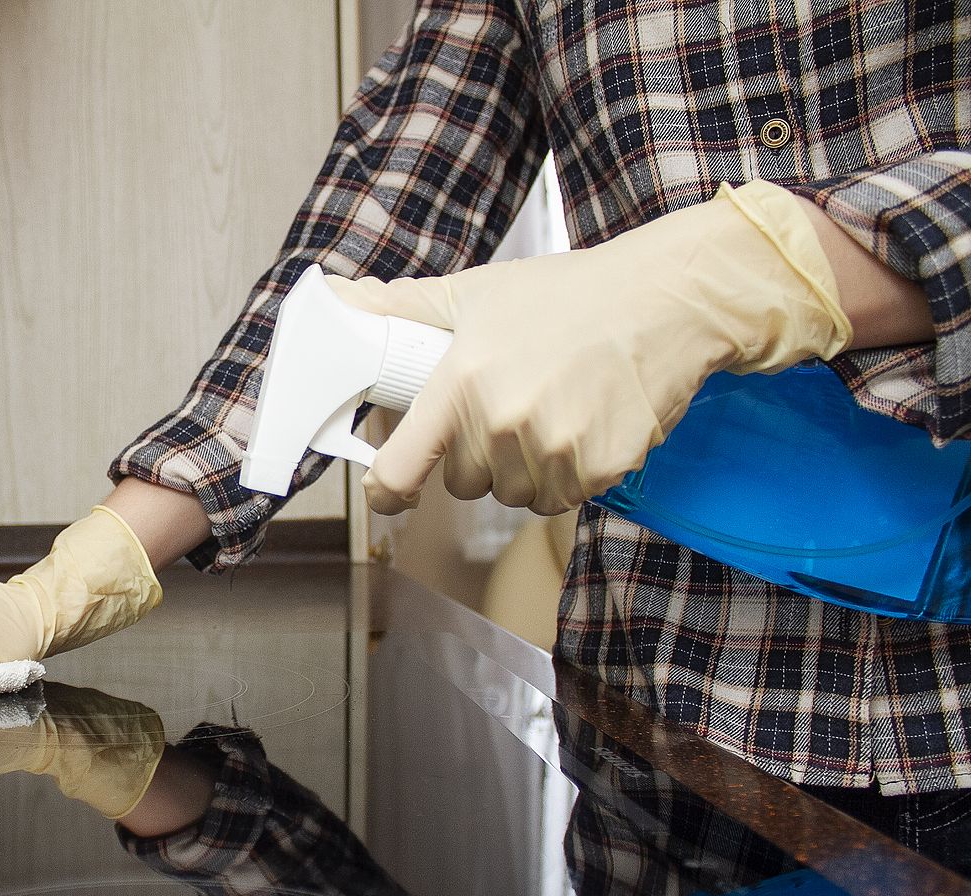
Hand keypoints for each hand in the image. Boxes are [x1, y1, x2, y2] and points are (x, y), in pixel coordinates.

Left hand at [326, 180, 851, 515]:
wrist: (667, 300)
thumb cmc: (567, 294)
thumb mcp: (475, 292)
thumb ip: (400, 308)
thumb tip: (334, 300)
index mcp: (461, 383)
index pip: (400, 468)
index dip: (386, 489)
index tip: (387, 490)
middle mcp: (503, 424)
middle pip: (462, 483)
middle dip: (475, 455)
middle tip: (505, 406)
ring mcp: (555, 451)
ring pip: (513, 494)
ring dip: (523, 468)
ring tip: (549, 409)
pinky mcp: (601, 469)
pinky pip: (562, 496)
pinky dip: (568, 473)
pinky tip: (583, 423)